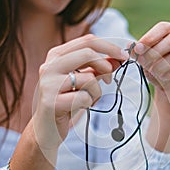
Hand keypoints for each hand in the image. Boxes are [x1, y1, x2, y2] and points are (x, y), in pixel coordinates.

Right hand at [33, 34, 124, 148]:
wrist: (45, 128)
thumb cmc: (65, 102)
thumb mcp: (81, 81)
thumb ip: (96, 68)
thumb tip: (118, 59)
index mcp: (56, 56)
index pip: (87, 41)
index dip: (110, 47)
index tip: (124, 56)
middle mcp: (49, 66)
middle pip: (88, 53)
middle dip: (106, 66)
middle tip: (110, 80)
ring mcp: (49, 83)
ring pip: (88, 78)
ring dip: (96, 92)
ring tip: (87, 100)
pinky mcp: (51, 102)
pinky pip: (84, 98)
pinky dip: (88, 103)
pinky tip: (78, 107)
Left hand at [132, 22, 169, 104]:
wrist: (169, 92)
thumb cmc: (157, 72)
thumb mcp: (145, 61)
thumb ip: (139, 52)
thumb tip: (129, 44)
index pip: (164, 27)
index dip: (150, 37)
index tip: (137, 48)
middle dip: (154, 53)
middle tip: (144, 64)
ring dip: (162, 66)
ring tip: (154, 73)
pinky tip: (166, 79)